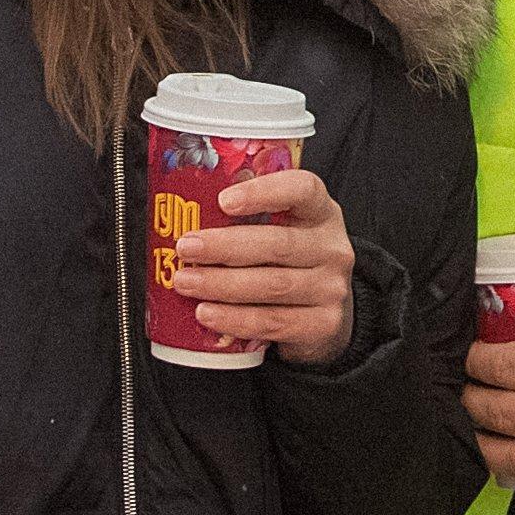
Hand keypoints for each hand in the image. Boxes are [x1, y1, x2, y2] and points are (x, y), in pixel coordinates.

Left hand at [176, 164, 355, 364]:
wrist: (324, 313)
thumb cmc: (288, 262)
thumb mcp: (283, 229)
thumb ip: (248, 218)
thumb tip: (182, 211)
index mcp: (320, 212)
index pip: (303, 189)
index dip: (263, 192)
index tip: (223, 201)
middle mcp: (333, 248)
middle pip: (278, 244)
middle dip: (225, 246)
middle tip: (185, 248)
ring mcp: (331, 288)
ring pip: (273, 286)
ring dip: (222, 285)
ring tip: (185, 282)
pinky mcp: (324, 324)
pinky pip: (274, 322)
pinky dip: (235, 319)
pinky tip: (207, 313)